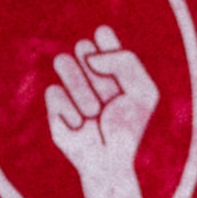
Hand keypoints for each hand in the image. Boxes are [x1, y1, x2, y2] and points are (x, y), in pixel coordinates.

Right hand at [44, 26, 158, 191]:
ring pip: (62, 61)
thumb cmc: (127, 127)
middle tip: (108, 95)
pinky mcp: (54, 104)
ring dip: (81, 88)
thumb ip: (125, 62)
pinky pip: (54, 91)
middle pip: (82, 46)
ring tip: (94, 112)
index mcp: (111, 66)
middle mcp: (88, 72)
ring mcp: (70, 86)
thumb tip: (91, 56)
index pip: (104, 35)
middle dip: (95, 70)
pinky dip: (71, 110)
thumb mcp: (142, 92)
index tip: (109, 53)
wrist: (108, 162)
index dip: (106, 40)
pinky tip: (80, 124)